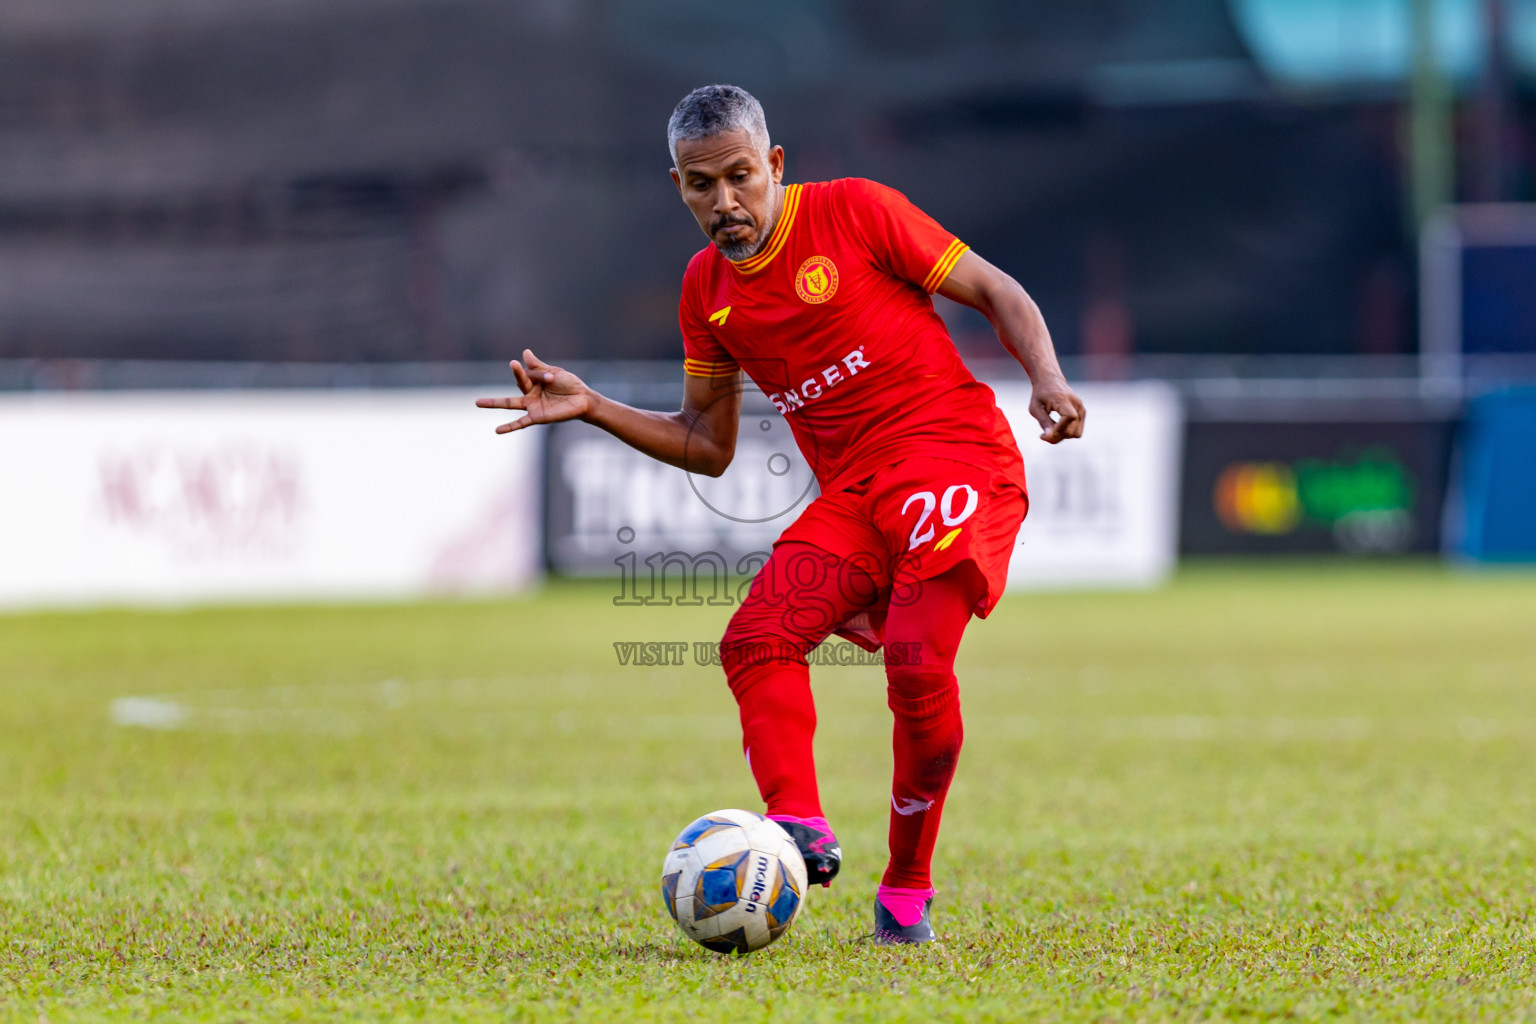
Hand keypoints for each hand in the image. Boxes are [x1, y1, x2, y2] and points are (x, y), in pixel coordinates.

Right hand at [475, 349, 594, 433]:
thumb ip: (538, 366)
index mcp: (534, 381)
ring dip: (494, 403)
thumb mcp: (554, 373)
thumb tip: (525, 352)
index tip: (551, 376)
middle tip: (512, 363)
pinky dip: (509, 427)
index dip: (540, 374)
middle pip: (519, 383)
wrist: (583, 400)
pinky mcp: (537, 417)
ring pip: (510, 403)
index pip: (530, 373)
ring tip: (477, 402)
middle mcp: (530, 393)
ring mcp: (532, 405)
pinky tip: (497, 430)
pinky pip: (520, 423)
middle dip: (516, 373)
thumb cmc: (570, 385)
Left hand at [1029, 379, 1084, 443]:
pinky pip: (1077, 430)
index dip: (1058, 429)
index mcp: (1064, 400)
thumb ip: (1043, 421)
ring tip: (1049, 431)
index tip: (1043, 434)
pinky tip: (1055, 428)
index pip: (1069, 418)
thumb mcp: (1035, 407)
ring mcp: (1081, 409)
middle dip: (1057, 437)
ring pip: (1076, 433)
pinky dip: (1066, 433)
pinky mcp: (1082, 413)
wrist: (1050, 381)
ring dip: (1062, 436)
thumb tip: (1049, 437)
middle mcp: (1076, 404)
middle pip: (1072, 430)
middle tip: (1042, 436)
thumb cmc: (1040, 394)